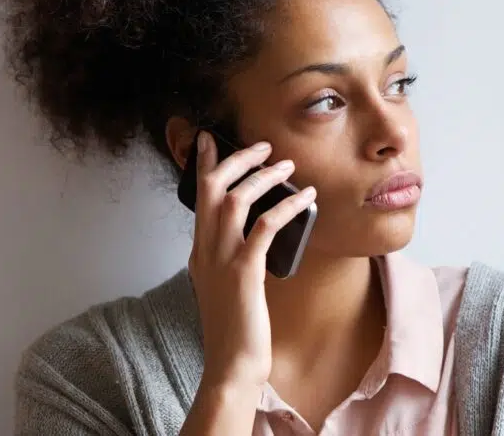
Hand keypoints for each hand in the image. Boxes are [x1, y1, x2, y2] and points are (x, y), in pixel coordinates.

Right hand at [187, 132, 316, 386]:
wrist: (232, 365)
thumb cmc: (236, 330)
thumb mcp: (226, 287)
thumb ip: (231, 260)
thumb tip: (253, 238)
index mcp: (200, 253)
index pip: (197, 198)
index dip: (203, 165)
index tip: (210, 139)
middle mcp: (205, 251)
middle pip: (213, 189)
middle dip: (237, 160)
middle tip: (262, 146)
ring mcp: (222, 261)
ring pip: (236, 200)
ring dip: (264, 177)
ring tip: (288, 166)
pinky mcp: (245, 273)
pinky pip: (264, 227)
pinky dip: (286, 207)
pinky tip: (306, 199)